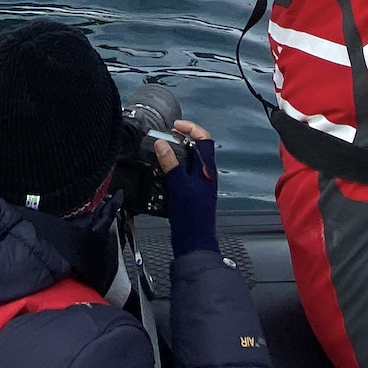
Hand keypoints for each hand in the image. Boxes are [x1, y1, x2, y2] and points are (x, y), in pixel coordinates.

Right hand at [159, 119, 218, 258]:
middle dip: (181, 139)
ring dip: (176, 154)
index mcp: (207, 169)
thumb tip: (161, 143)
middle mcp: (205, 174)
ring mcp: (199, 184)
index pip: (204, 139)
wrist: (194, 241)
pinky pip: (183, 174)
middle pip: (197, 148)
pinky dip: (173, 168)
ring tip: (160, 151)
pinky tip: (161, 172)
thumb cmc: (191, 214)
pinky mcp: (191, 193)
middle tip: (164, 137)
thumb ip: (171, 164)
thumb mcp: (179, 186)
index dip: (191, 128)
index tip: (174, 126)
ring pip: (189, 161)